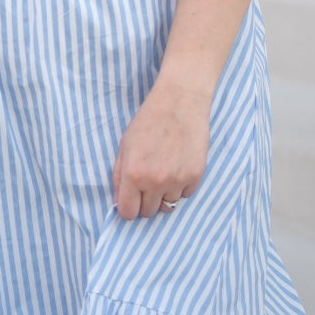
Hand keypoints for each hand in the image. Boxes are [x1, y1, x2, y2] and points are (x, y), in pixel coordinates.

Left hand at [112, 76, 210, 219]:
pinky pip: (185, 195)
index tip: (132, 199)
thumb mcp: (125, 145)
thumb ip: (119, 175)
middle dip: (145, 200)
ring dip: (164, 194)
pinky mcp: (195, 176)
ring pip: (168, 205)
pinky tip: (178, 165)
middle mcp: (155, 182)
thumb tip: (121, 201)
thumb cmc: (149, 120)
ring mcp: (177, 181)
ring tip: (165, 170)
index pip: (128, 213)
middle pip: (148, 212)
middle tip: (148, 182)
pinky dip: (181, 186)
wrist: (180, 102)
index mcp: (133, 174)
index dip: (128, 207)